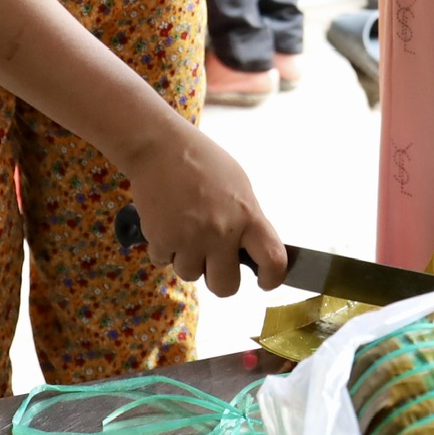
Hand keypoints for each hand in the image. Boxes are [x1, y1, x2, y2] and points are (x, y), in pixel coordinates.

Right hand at [123, 128, 287, 296]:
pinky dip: (164, 248)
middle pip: (226, 287)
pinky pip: (163, 261)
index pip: (273, 259)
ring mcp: (190, 238)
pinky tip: (166, 224)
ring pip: (190, 275)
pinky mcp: (162, 238)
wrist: (160, 147)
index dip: (272, 278)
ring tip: (184, 231)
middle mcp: (221, 231)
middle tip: (214, 263)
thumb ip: (247, 219)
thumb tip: (250, 249)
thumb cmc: (202, 161)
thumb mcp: (239, 185)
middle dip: (219, 278)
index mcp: (247, 215)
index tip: (265, 281)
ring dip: (187, 259)